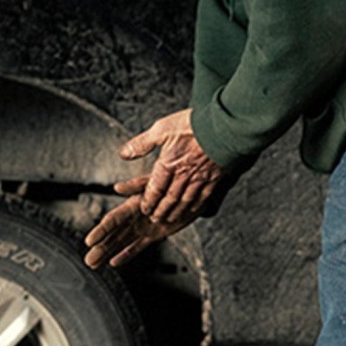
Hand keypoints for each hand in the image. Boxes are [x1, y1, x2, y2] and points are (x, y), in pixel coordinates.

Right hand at [83, 177, 197, 268]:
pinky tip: (114, 262)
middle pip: (113, 235)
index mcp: (132, 205)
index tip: (89, 242)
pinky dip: (127, 254)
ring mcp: (142, 227)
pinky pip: (138, 247)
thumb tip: (117, 188)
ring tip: (94, 264)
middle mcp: (134, 218)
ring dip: (108, 253)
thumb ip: (136, 186)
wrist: (190, 193)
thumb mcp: (154, 183)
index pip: (113, 220)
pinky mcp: (154, 235)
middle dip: (101, 248)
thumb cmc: (172, 183)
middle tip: (88, 261)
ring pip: (122, 243)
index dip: (101, 231)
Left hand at [119, 108, 222, 222]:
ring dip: (177, 212)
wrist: (222, 127)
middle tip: (155, 219)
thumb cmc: (191, 125)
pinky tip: (193, 210)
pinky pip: (203, 197)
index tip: (144, 209)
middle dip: (161, 210)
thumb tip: (123, 154)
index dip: (149, 201)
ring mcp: (199, 179)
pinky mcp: (213, 179)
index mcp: (168, 164)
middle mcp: (183, 176)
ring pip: (185, 201)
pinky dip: (196, 206)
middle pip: (169, 199)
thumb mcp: (161, 129)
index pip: (155, 189)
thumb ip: (142, 144)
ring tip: (170, 219)